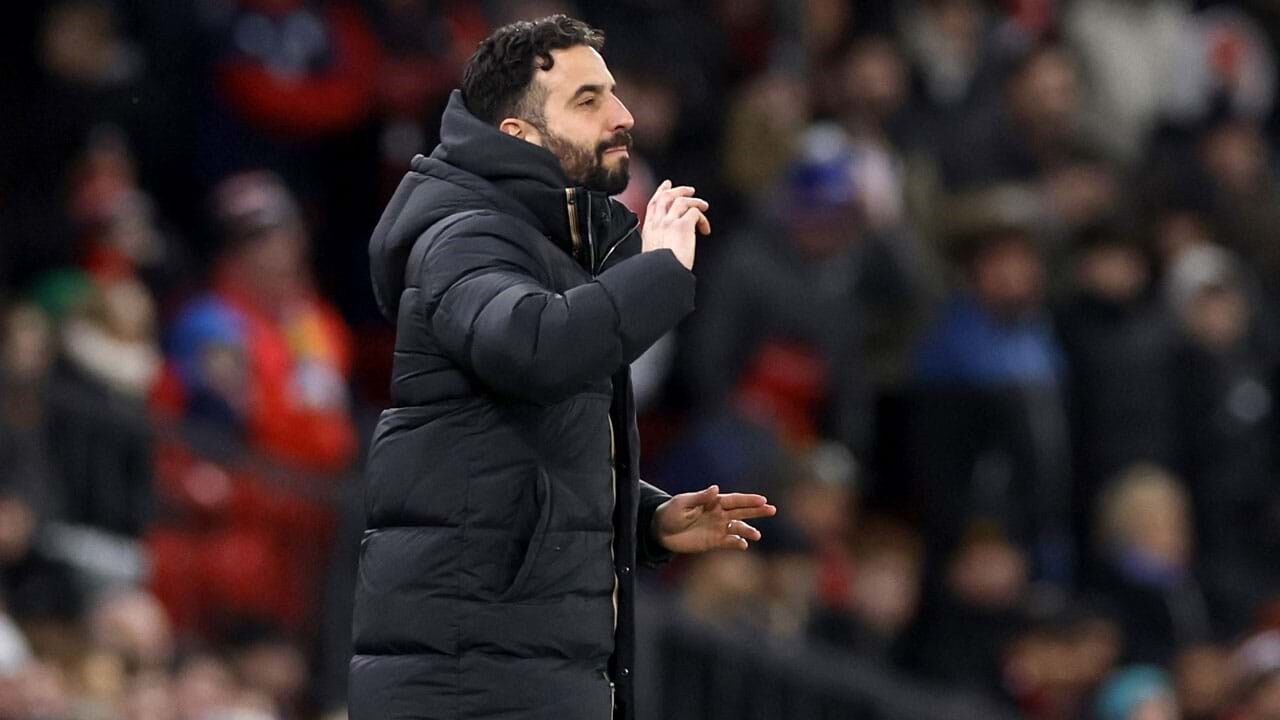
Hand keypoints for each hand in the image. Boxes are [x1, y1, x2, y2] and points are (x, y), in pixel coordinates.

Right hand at [642, 179, 709, 270]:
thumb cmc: (658, 270)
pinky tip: (705, 229)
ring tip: (704, 206)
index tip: (666, 186)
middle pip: (667, 197)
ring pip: (682, 201)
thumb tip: (667, 247)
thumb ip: (658, 245)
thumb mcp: (651, 255)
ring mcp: (670, 222)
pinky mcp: (683, 225)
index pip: (653, 204)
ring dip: (695, 201)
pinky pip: (695, 213)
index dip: (661, 192)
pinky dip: (702, 219)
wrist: (661, 274)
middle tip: (690, 190)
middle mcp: (658, 222)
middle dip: (679, 190)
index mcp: (649, 230)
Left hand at [651, 485, 776, 553]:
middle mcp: (718, 514)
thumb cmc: (670, 512)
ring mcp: (717, 528)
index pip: (734, 500)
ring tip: (757, 535)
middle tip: (772, 510)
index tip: (762, 499)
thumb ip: (700, 498)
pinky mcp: (713, 542)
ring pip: (738, 528)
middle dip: (756, 511)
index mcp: (712, 502)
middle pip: (741, 512)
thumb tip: (715, 489)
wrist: (660, 531)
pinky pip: (728, 542)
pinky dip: (737, 543)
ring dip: (748, 530)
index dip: (748, 500)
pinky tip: (743, 545)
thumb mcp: (682, 503)